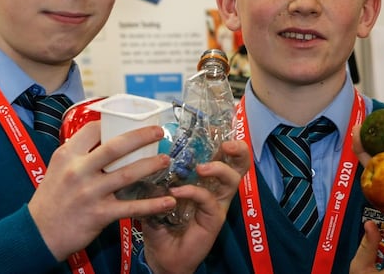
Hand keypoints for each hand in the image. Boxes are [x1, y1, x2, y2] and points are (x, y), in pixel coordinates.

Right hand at [28, 121, 175, 260]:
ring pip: (127, 174)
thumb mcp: (57, 168)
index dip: (114, 122)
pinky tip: (168, 201)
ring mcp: (90, 192)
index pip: (93, 130)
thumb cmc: (51, 199)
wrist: (39, 232)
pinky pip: (131, 207)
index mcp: (67, 155)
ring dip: (151, 165)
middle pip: (115, 147)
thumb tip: (103, 139)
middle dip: (141, 136)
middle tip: (159, 132)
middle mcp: (79, 170)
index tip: (130, 121)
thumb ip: (78, 154)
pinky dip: (152, 204)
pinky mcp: (100, 213)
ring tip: (166, 160)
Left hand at [142, 139, 250, 273]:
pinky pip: (209, 201)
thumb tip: (144, 154)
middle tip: (227, 143)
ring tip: (202, 166)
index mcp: (206, 179)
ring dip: (218, 169)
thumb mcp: (154, 194)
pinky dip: (194, 192)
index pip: (223, 155)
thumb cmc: (161, 223)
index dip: (224, 139)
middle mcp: (216, 189)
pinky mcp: (213, 220)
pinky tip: (178, 192)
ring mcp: (217, 205)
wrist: (161, 256)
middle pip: (239, 165)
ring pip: (232, 181)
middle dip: (238, 150)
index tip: (215, 126)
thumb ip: (153, 176)